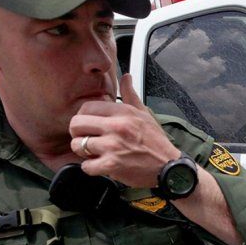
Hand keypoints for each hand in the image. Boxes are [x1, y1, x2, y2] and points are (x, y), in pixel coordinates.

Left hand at [69, 73, 179, 187]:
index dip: (83, 117)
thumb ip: (131, 94)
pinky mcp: (112, 165)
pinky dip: (91, 168)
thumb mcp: (145, 114)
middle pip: (76, 124)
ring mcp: (113, 146)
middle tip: (87, 139)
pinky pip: (86, 166)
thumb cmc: (156, 142)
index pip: (87, 107)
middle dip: (78, 133)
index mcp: (123, 112)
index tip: (89, 125)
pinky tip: (100, 166)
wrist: (169, 167)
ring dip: (84, 152)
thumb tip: (126, 76)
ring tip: (95, 153)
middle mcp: (117, 126)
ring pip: (78, 145)